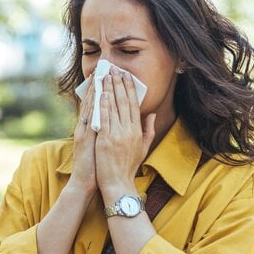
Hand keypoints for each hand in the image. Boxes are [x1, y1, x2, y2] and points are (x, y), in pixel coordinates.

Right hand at [69, 75, 97, 196]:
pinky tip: (97, 95)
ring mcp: (83, 132)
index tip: (107, 76)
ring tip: (98, 75)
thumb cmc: (96, 167)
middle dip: (97, 85)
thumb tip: (115, 123)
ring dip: (93, 90)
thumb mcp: (102, 146)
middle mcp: (85, 127)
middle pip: (91, 102)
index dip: (100, 90)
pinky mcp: (83, 138)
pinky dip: (92, 106)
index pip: (96, 106)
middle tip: (102, 68)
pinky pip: (89, 119)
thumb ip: (106, 133)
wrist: (85, 182)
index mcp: (90, 129)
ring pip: (89, 107)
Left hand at [95, 68, 155, 199]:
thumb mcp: (143, 148)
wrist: (118, 183)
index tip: (126, 76)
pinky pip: (104, 118)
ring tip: (105, 76)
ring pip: (113, 107)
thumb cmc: (129, 167)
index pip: (134, 105)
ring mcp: (117, 135)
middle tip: (115, 69)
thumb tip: (152, 114)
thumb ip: (148, 130)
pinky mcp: (105, 140)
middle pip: (124, 102)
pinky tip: (101, 93)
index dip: (130, 89)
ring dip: (109, 89)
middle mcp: (128, 131)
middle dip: (119, 84)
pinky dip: (103, 105)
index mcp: (137, 131)